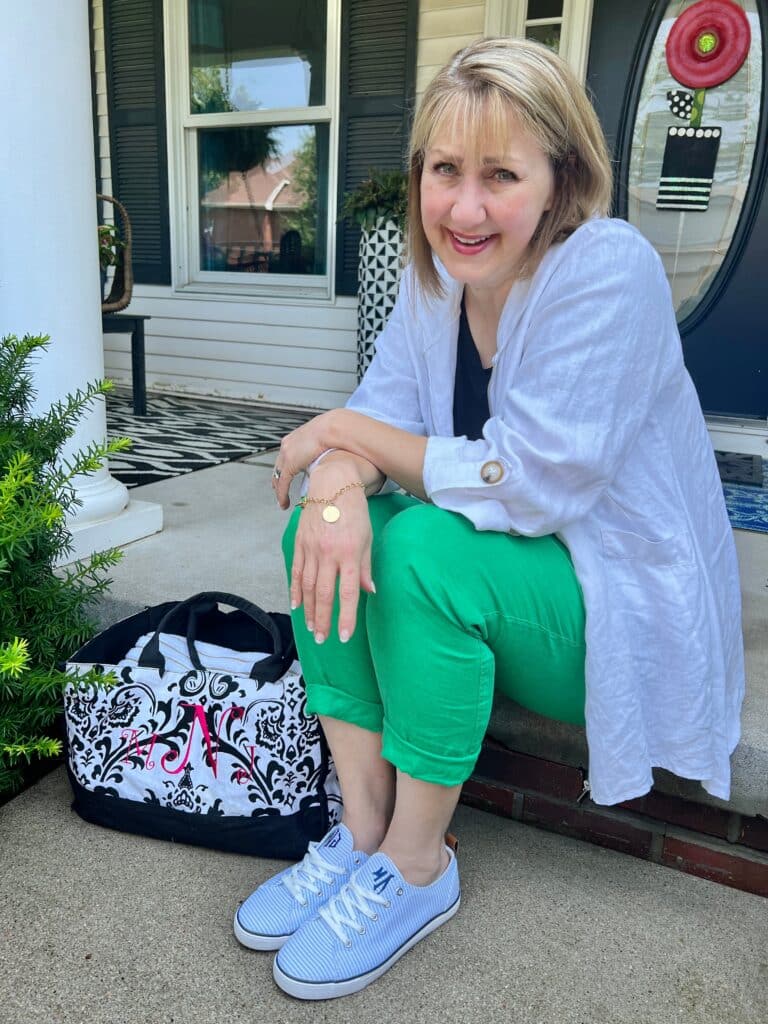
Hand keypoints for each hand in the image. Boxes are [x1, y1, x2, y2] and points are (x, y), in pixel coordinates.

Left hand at [272, 412, 333, 508]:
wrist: (332, 428)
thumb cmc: (334, 431)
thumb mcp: (324, 439)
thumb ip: (321, 448)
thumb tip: (328, 453)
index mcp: (294, 438)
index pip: (285, 456)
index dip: (284, 467)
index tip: (286, 475)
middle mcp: (287, 446)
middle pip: (278, 466)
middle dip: (277, 480)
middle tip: (278, 490)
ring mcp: (286, 455)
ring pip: (277, 477)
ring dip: (279, 490)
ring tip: (282, 501)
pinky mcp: (290, 465)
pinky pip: (282, 484)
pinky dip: (282, 495)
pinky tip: (284, 503)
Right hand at [290, 466, 374, 643]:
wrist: (333, 484)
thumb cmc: (355, 512)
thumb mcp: (367, 539)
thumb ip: (366, 568)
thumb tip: (370, 592)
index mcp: (350, 554)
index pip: (348, 593)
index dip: (346, 617)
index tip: (343, 637)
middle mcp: (329, 553)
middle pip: (324, 594)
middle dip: (323, 620)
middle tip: (322, 639)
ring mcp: (311, 548)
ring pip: (308, 587)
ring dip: (309, 610)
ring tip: (311, 628)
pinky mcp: (300, 543)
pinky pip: (296, 572)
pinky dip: (296, 590)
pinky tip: (297, 605)